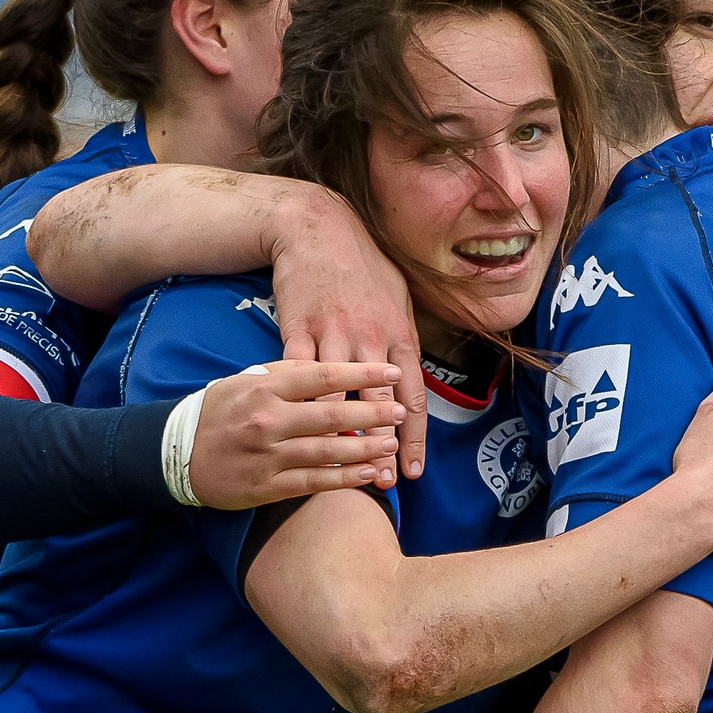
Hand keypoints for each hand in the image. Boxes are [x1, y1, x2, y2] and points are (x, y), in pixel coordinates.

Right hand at [189, 361, 406, 508]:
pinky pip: (313, 482)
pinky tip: (368, 474)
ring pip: (327, 451)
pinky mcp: (266, 485)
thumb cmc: (220, 411)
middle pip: (332, 415)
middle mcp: (267, 419)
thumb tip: (334, 371)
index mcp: (265, 387)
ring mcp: (267, 454)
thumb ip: (287, 375)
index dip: (362, 373)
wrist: (176, 452)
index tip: (393, 371)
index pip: (323, 376)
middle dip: (373, 413)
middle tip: (401, 412)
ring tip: (391, 443)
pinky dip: (344, 479)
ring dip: (365, 448)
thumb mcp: (247, 380)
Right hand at [271, 192, 426, 480]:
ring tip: (345, 468)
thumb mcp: (399, 297)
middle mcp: (369, 339)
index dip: (414, 437)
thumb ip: (405, 340)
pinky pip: (300, 377)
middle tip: (385, 482)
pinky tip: (299, 434)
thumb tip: (409, 376)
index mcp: (398, 334)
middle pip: (379, 404)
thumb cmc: (363, 265)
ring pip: (340, 396)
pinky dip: (302, 407)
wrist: (317, 230)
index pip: (412, 396)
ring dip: (344, 436)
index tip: (413, 470)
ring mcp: (333, 336)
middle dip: (383, 446)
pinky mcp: (297, 331)